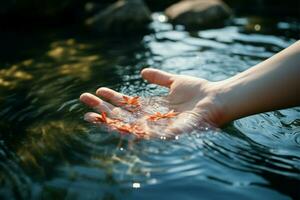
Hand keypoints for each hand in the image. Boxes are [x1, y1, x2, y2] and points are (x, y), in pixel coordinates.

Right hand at [80, 68, 224, 136]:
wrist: (218, 99)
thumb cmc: (199, 91)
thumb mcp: (175, 81)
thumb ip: (159, 78)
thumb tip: (141, 72)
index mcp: (153, 106)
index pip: (127, 103)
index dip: (112, 98)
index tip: (97, 91)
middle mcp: (152, 118)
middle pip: (123, 114)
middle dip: (103, 108)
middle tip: (83, 100)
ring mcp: (158, 127)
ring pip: (129, 125)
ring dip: (110, 120)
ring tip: (90, 115)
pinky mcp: (167, 133)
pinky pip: (146, 135)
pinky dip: (130, 132)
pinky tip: (114, 125)